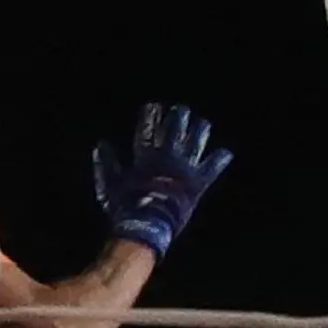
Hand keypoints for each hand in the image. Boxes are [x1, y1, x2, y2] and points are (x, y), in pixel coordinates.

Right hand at [92, 103, 233, 260]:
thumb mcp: (108, 185)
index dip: (150, 117)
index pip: (147, 130)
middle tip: (181, 109)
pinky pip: (212, 168)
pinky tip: (226, 153)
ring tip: (203, 123)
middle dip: (178, 118)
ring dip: (199, 131)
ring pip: (195, 143)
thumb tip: (100, 145)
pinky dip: (219, 160)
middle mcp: (168, 157)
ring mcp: (185, 169)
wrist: (148, 223)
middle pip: (175, 131)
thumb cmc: (126, 206)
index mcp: (146, 157)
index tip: (152, 105)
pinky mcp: (198, 182)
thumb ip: (106, 164)